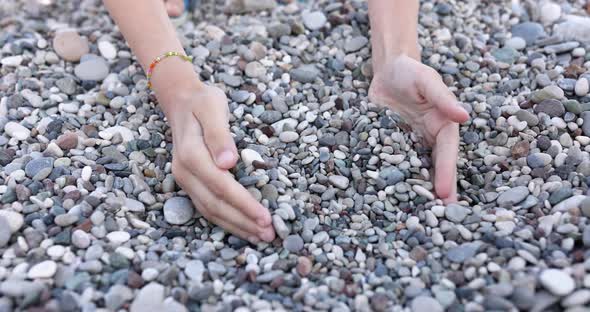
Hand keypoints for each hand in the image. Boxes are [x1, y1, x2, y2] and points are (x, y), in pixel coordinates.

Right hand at [162, 84, 274, 242]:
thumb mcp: (213, 108)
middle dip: (243, 222)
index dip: (244, 204)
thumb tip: (228, 162)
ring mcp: (185, 180)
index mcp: (191, 155)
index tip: (266, 217)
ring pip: (211, 211)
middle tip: (269, 234)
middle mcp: (185, 172)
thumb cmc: (203, 102)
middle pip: (216, 205)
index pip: (221, 186)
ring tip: (261, 237)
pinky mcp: (191, 183)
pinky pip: (208, 207)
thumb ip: (219, 136)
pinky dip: (227, 221)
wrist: (182, 100)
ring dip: (236, 226)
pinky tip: (244, 228)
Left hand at [368, 54, 469, 202]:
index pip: (447, 153)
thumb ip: (443, 98)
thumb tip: (463, 117)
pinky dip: (395, 180)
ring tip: (416, 215)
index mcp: (443, 126)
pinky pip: (394, 164)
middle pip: (435, 168)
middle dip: (437, 191)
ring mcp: (411, 144)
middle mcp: (430, 139)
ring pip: (416, 170)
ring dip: (418, 190)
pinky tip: (389, 198)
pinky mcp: (392, 145)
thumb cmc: (410, 72)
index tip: (445, 195)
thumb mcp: (427, 81)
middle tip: (439, 218)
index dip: (447, 173)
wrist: (386, 70)